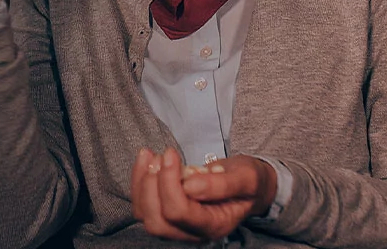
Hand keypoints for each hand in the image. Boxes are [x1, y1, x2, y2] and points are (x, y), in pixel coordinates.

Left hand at [130, 148, 276, 241]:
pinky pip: (142, 204)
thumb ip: (222, 184)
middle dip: (152, 186)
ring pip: (144, 214)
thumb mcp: (245, 178)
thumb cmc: (248, 181)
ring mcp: (177, 226)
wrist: (247, 185)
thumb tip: (191, 185)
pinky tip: (146, 158)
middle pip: (157, 221)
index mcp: (214, 225)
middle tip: (161, 156)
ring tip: (152, 155)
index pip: (179, 213)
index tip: (171, 153)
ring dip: (142, 182)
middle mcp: (192, 232)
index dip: (169, 182)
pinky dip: (138, 180)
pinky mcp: (166, 214)